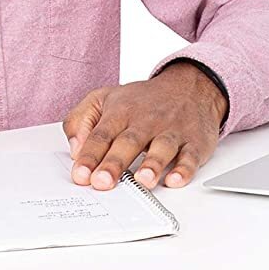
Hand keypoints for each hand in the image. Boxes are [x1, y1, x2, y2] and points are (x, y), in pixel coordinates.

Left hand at [62, 63, 227, 190]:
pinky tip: (175, 180)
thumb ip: (80, 120)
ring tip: (143, 180)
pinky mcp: (193, 143)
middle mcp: (146, 122)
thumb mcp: (104, 99)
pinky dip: (185, 169)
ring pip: (162, 147)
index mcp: (121, 112)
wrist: (190, 87)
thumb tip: (75, 149)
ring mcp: (171, 132)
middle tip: (103, 182)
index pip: (101, 135)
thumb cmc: (143, 101)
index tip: (81, 174)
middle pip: (128, 143)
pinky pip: (190, 157)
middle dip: (115, 163)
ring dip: (153, 165)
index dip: (90, 155)